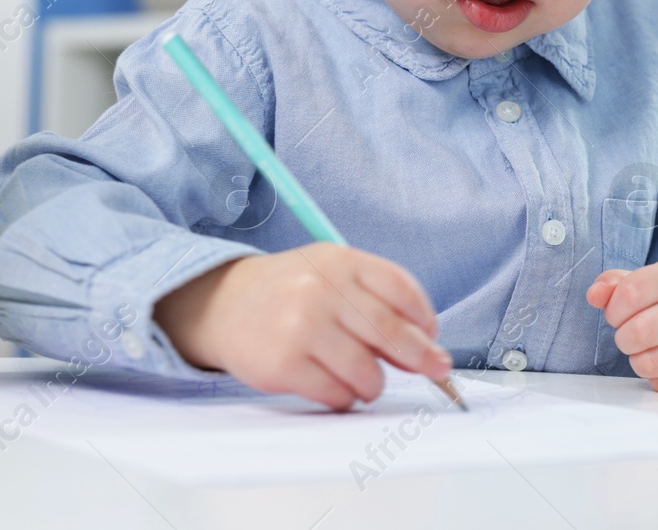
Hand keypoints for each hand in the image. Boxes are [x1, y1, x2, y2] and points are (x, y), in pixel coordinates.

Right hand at [154, 243, 453, 410]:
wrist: (221, 304)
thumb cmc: (290, 292)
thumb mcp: (330, 274)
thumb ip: (375, 300)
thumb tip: (426, 348)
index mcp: (339, 260)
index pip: (400, 287)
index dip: (424, 318)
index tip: (431, 336)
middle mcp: (320, 289)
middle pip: (390, 331)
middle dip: (421, 358)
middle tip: (435, 370)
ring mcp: (300, 327)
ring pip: (367, 372)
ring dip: (374, 384)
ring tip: (365, 380)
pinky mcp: (282, 364)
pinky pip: (336, 393)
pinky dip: (345, 397)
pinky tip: (336, 387)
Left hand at [586, 259, 657, 392]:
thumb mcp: (648, 283)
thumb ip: (615, 285)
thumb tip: (594, 295)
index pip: (631, 292)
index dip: (614, 310)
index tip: (618, 315)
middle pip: (639, 332)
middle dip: (624, 339)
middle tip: (631, 337)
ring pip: (651, 363)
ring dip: (639, 362)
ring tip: (649, 351)